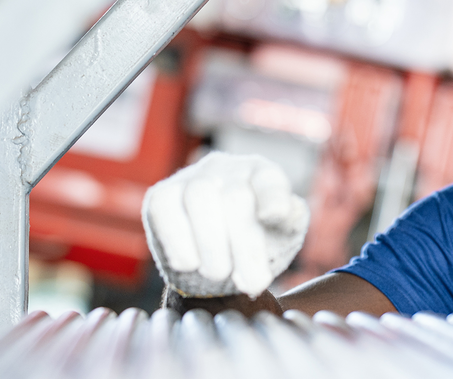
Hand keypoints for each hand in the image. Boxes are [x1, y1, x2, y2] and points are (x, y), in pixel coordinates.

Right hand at [142, 152, 309, 297]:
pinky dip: (177, 240)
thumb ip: (289, 220)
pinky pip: (165, 207)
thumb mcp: (282, 234)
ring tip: (219, 274)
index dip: (273, 196)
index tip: (275, 216)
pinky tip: (189, 263)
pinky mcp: (162, 195)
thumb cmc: (254, 243)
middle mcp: (227, 169)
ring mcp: (192, 178)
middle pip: (235, 196)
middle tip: (252, 284)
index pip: (270, 180)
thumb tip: (280, 212)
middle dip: (245, 246)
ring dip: (211, 244)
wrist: (217, 259)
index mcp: (262, 175)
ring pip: (199, 196)